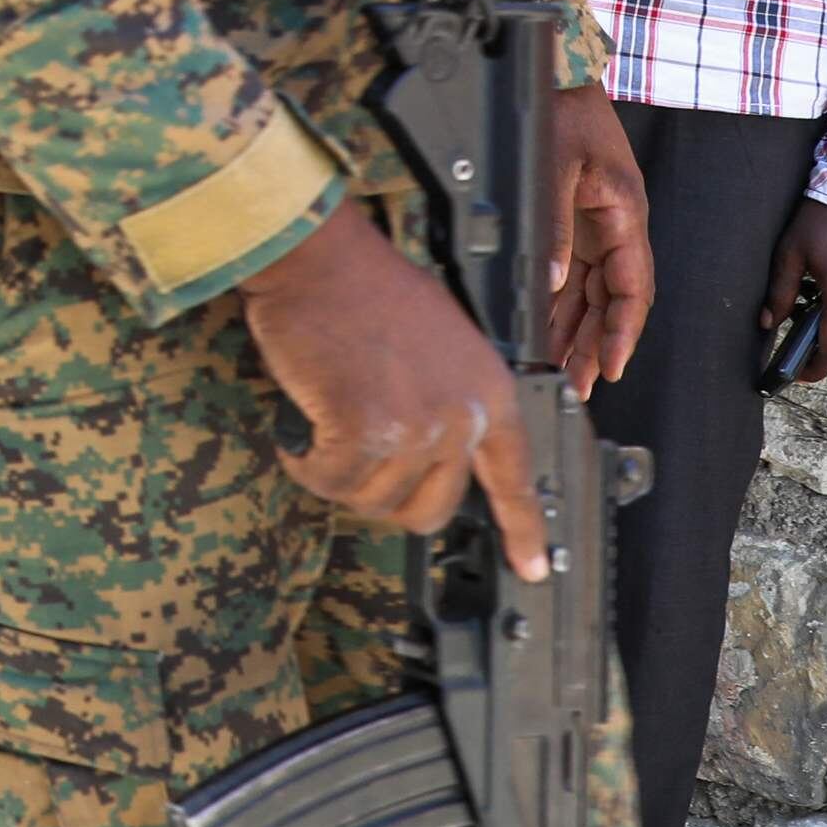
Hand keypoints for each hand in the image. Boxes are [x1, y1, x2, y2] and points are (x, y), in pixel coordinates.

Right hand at [241, 204, 550, 581]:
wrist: (320, 257)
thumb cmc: (365, 284)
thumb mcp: (441, 339)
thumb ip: (449, 395)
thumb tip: (429, 448)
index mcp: (488, 391)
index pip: (514, 476)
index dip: (522, 529)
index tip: (531, 569)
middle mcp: (461, 416)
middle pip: (430, 507)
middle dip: (385, 500)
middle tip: (353, 469)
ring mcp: (414, 427)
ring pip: (372, 498)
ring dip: (336, 476)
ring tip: (315, 436)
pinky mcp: (363, 429)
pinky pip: (330, 480)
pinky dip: (305, 465)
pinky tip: (295, 437)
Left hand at [541, 83, 653, 394]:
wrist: (561, 79)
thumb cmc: (566, 114)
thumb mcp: (557, 165)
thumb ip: (554, 224)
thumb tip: (552, 279)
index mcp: (624, 216)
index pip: (631, 289)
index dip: (622, 332)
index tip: (611, 366)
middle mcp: (617, 229)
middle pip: (612, 302)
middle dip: (596, 346)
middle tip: (579, 386)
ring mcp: (597, 229)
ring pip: (592, 295)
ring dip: (580, 334)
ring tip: (565, 372)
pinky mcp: (577, 225)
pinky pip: (574, 275)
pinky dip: (564, 306)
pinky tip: (551, 332)